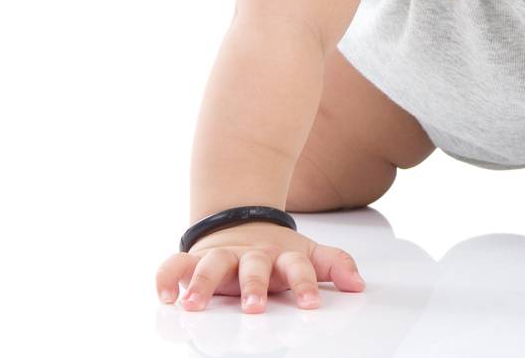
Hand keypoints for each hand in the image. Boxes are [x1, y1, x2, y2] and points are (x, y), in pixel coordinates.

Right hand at [154, 220, 364, 312]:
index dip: (304, 284)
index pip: (296, 267)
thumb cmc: (275, 250)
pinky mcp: (195, 258)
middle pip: (252, 266)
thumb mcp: (307, 253)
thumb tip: (358, 285)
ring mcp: (222, 255)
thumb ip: (333, 266)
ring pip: (211, 264)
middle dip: (253, 286)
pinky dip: (167, 277)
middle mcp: (250, 254)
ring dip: (202, 283)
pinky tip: (166, 295)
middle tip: (254, 307)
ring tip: (194, 304)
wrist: (242, 219)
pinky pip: (175, 264)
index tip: (310, 304)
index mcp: (281, 255)